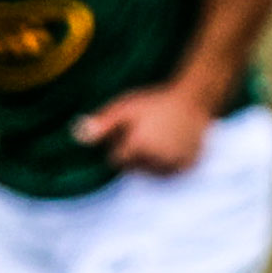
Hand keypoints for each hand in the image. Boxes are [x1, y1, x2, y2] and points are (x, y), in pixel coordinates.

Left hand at [73, 86, 212, 174]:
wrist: (195, 98)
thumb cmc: (156, 101)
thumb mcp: (125, 107)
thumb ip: (102, 123)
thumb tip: (76, 136)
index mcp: (138, 146)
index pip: (117, 160)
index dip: (122, 145)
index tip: (132, 130)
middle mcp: (157, 160)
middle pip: (135, 170)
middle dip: (137, 156)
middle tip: (148, 133)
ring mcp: (175, 165)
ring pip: (154, 174)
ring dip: (152, 163)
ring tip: (161, 139)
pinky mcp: (189, 167)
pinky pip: (172, 174)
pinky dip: (170, 165)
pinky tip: (174, 145)